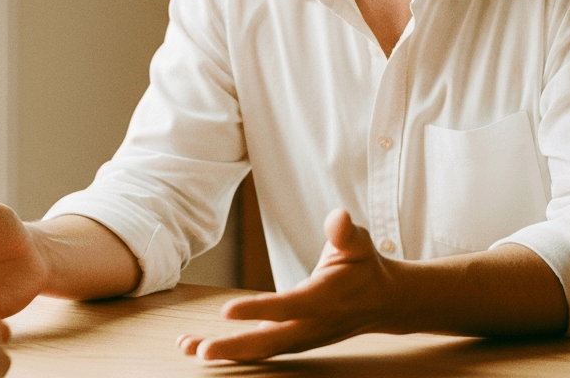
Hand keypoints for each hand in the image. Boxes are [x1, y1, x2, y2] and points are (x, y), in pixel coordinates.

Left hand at [178, 209, 395, 360]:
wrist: (382, 302)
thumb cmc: (364, 266)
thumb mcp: (359, 243)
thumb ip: (346, 232)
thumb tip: (338, 218)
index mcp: (325, 299)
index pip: (289, 306)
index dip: (259, 310)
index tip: (227, 311)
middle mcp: (310, 325)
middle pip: (269, 342)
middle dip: (233, 347)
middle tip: (200, 350)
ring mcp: (299, 338)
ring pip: (259, 351)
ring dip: (224, 351)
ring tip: (187, 347)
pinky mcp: (290, 342)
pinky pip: (258, 350)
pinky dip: (230, 351)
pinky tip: (198, 347)